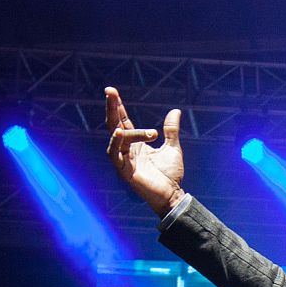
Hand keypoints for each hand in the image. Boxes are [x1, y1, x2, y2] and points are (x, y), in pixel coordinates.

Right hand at [103, 88, 184, 214]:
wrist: (172, 195)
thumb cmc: (170, 174)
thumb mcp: (172, 147)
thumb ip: (171, 130)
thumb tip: (176, 111)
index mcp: (135, 143)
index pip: (123, 120)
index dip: (117, 106)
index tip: (112, 91)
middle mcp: (126, 150)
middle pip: (114, 125)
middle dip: (111, 108)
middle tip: (109, 91)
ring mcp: (123, 160)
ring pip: (117, 138)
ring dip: (122, 129)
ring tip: (135, 128)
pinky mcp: (124, 171)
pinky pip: (115, 154)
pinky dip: (116, 143)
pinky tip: (120, 133)